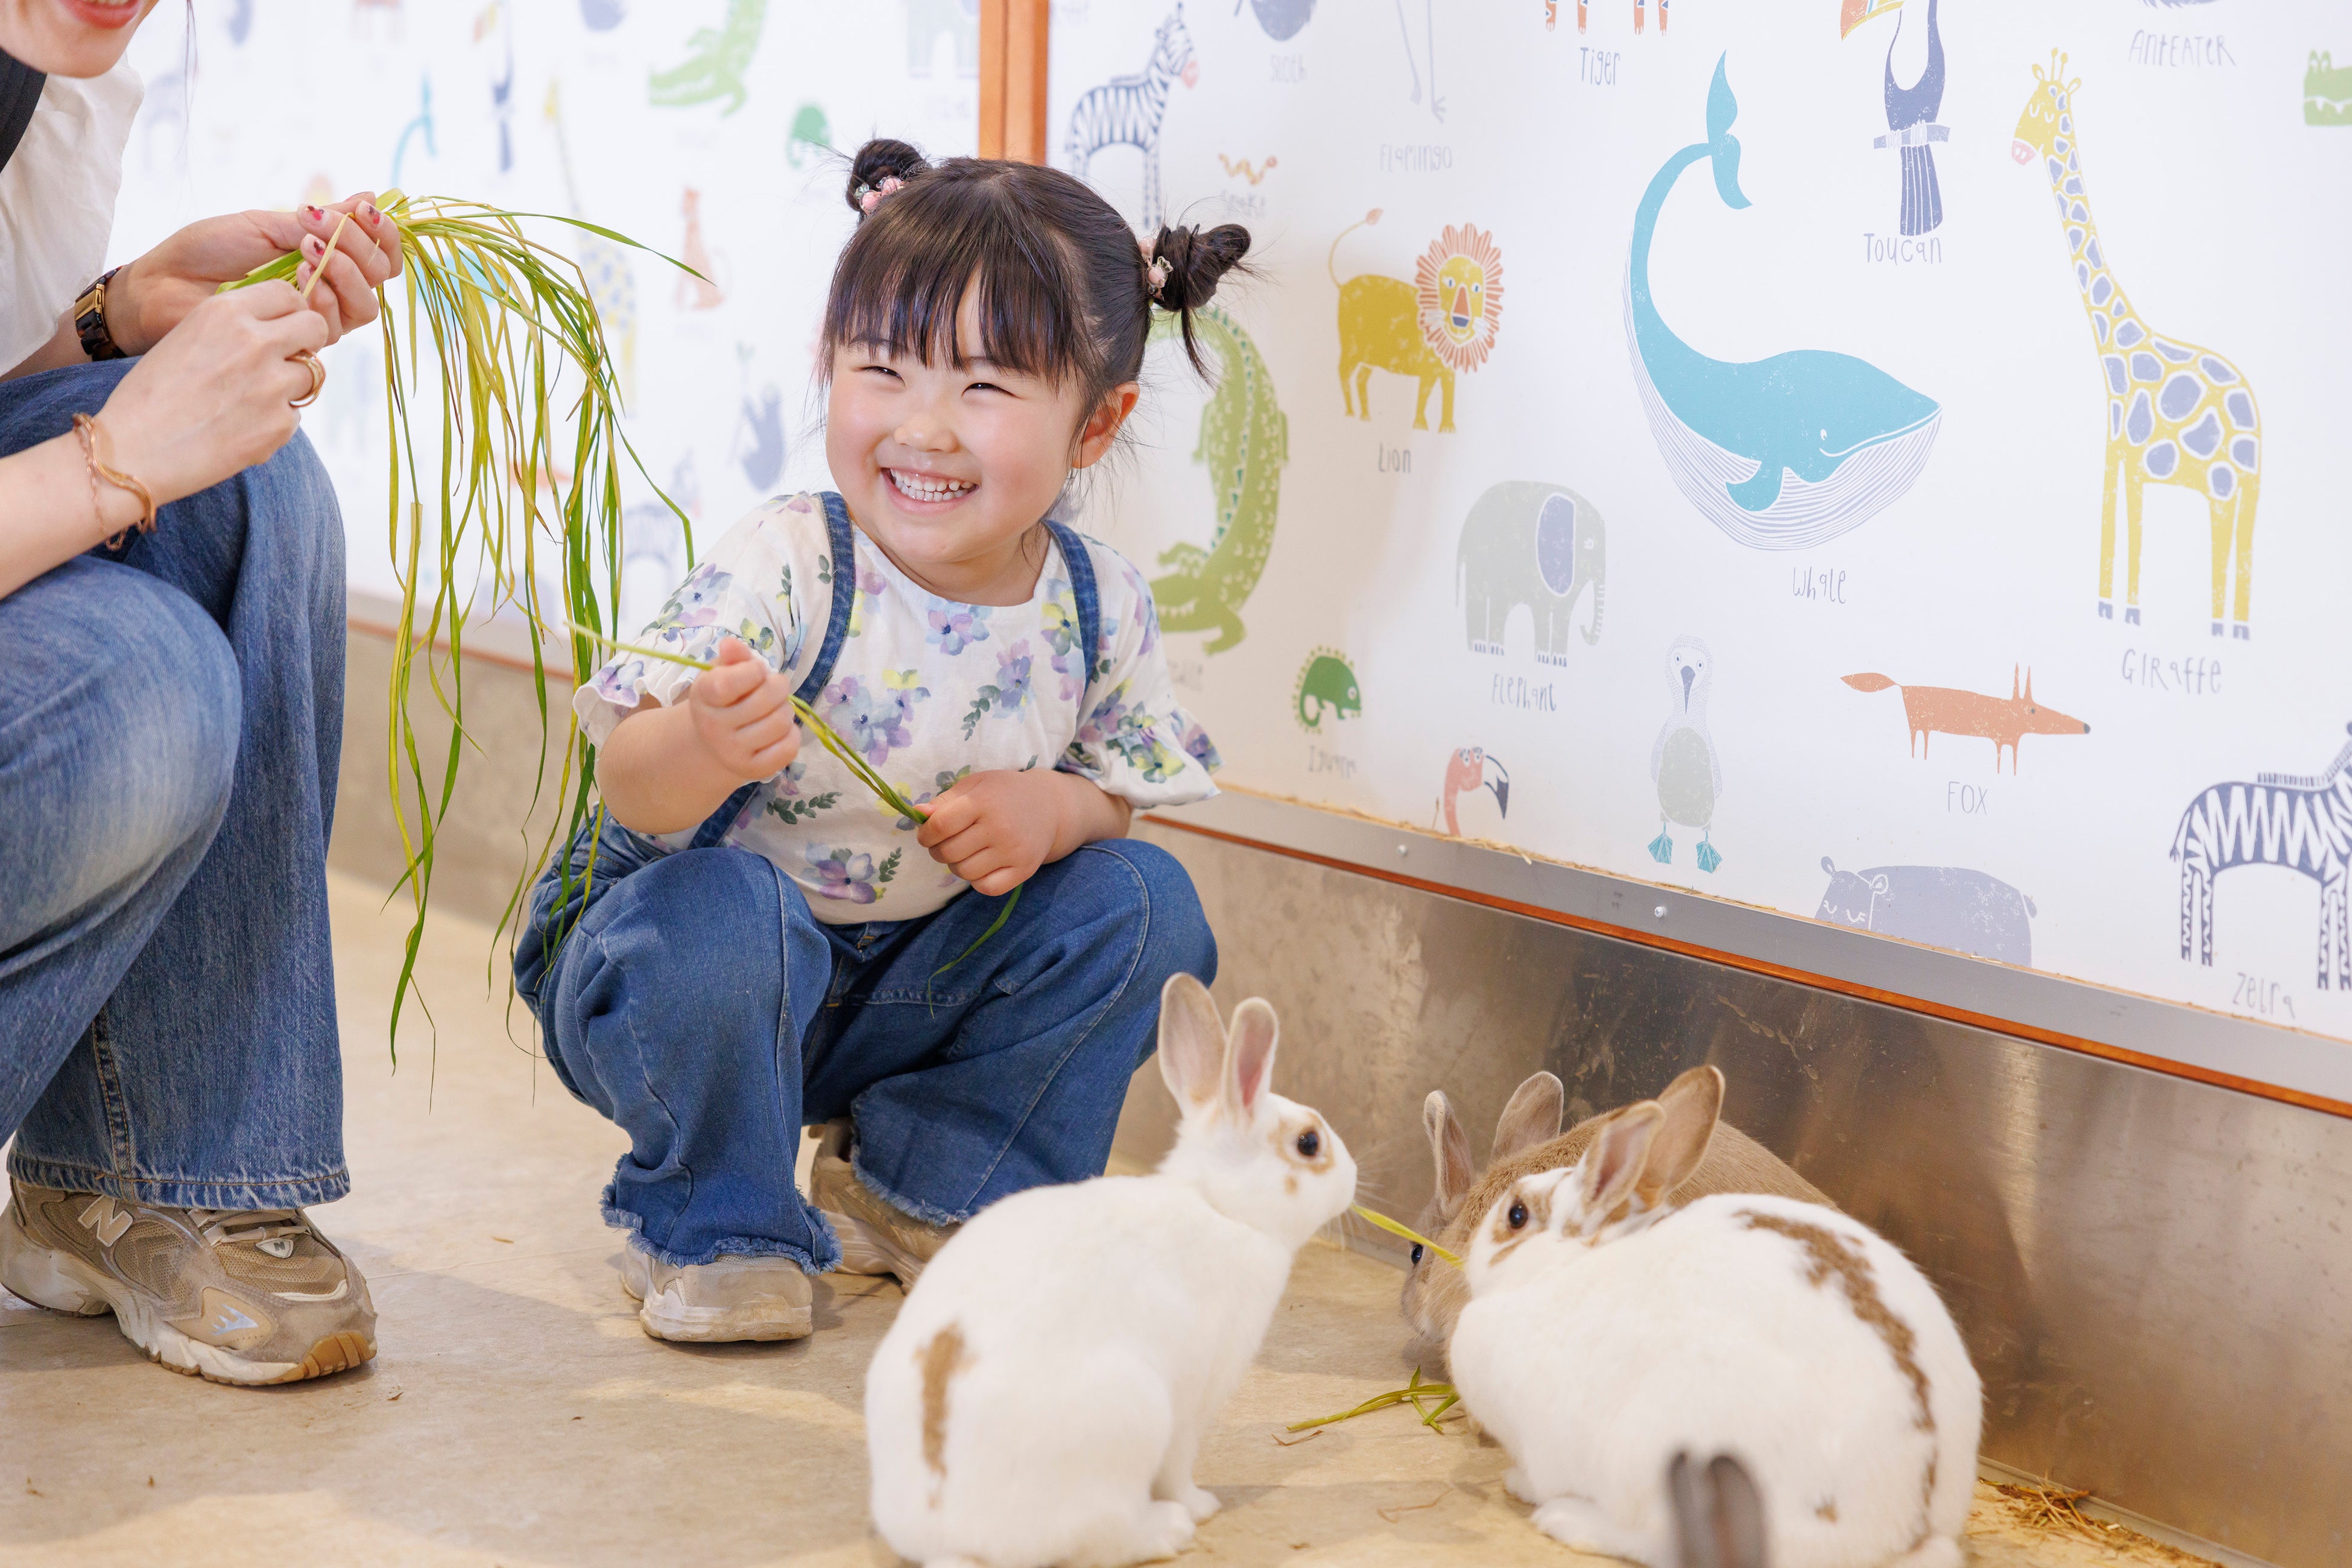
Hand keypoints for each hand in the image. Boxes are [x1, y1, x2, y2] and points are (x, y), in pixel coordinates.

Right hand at [95, 283, 328, 506]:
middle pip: (314, 327)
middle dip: (306, 341)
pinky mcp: (280, 424)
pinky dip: (275, 421)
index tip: (285, 324)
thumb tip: (278, 326)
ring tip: (248, 400)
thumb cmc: (151, 395)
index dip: (291, 310)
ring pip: (311, 374)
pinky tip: (238, 428)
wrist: (133, 450)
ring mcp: (273, 385)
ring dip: (290, 384)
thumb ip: (233, 327)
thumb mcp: (185, 336)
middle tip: (287, 358)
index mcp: (225, 312)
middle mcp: (255, 342)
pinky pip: (294, 415)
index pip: (287, 293)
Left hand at [109, 194, 403, 354]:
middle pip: (380, 277)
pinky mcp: (302, 342)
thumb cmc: (205, 252)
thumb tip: (369, 194)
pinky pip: (338, 325)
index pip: (379, 254)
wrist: (165, 286)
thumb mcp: (266, 224)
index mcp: (324, 258)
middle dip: (360, 246)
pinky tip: (296, 277)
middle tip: (319, 227)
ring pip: (366, 305)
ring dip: (344, 271)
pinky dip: (324, 295)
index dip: (383, 233)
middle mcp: (329, 291)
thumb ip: (322, 219)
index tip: (364, 209)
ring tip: (304, 250)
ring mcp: (317, 319)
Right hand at [687, 638, 801, 781]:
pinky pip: (788, 748)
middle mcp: (713, 727)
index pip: (729, 683)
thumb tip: (731, 644)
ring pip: (780, 722)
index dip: (753, 671)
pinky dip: (792, 735)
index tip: (755, 671)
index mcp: (704, 697)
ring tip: (775, 709)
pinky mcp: (753, 770)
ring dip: (786, 710)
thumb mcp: (723, 673)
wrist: (714, 743)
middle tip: (773, 689)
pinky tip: (780, 731)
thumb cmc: (724, 700)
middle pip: (767, 699)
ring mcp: (732, 752)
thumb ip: (733, 658)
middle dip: (778, 687)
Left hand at [915, 771, 1073, 895]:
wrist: (1049, 806)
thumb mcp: (975, 784)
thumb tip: (919, 814)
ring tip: (965, 853)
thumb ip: (945, 800)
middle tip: (946, 843)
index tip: (927, 835)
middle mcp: (999, 827)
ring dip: (956, 866)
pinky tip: (981, 866)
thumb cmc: (1003, 793)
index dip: (925, 834)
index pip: (940, 825)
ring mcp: (1013, 851)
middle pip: (948, 852)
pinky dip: (977, 881)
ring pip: (964, 872)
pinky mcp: (1024, 869)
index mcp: (983, 801)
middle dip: (938, 850)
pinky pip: (986, 887)